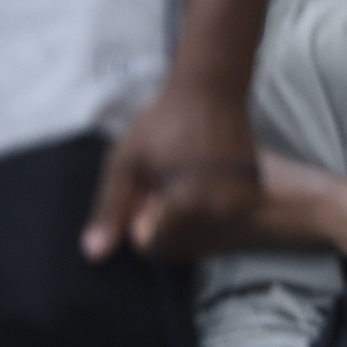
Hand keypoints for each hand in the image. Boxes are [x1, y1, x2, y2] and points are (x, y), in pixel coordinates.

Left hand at [89, 77, 261, 260]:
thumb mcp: (125, 163)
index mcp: (186, 207)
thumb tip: (94, 255)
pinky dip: (205, 209)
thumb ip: (110, 209)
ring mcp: (240, 206)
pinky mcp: (253, 196)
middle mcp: (219, 213)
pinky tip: (201, 176)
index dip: (137, 217)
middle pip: (174, 243)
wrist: (213, 91)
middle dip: (160, 219)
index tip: (144, 188)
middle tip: (162, 179)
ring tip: (181, 176)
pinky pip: (218, 221)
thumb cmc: (165, 123)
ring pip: (197, 234)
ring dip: (183, 216)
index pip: (147, 245)